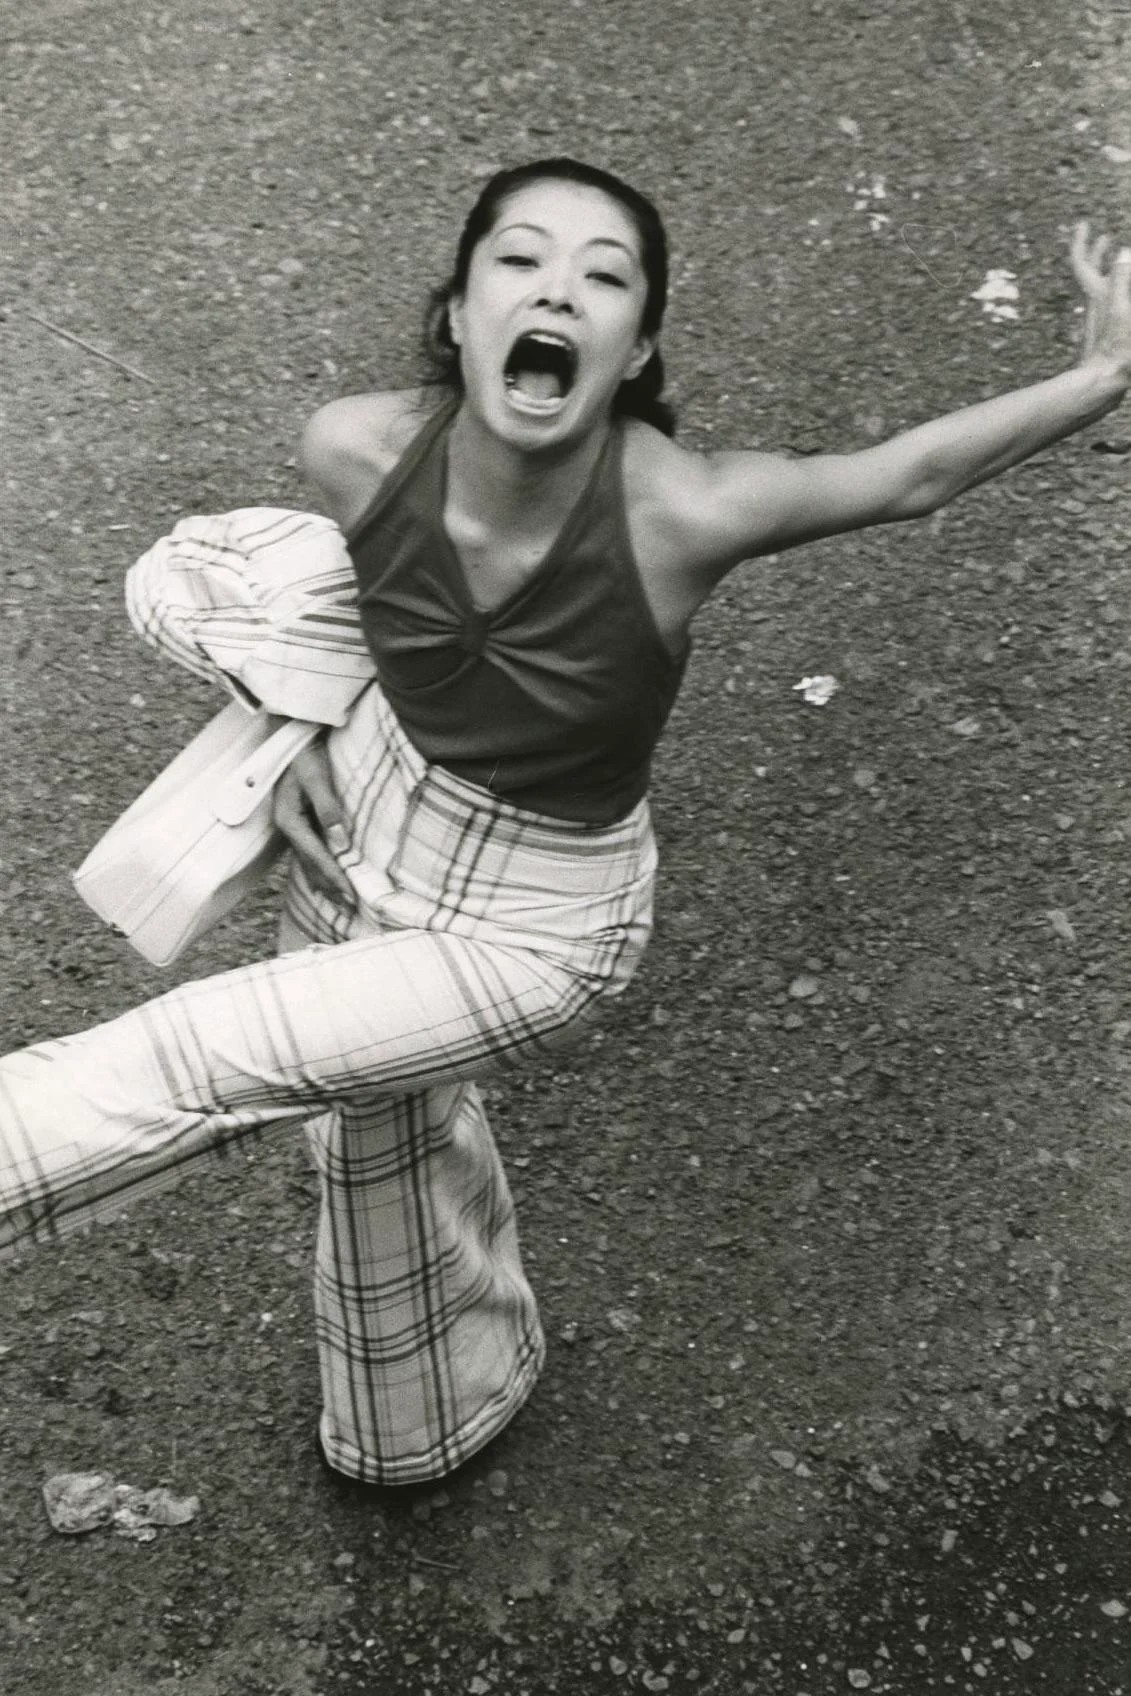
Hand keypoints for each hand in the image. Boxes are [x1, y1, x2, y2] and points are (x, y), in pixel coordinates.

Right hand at [272, 736, 354, 902]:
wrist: (293, 736)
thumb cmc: (306, 754)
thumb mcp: (317, 777)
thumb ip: (327, 807)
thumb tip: (340, 841)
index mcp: (289, 820)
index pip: (316, 856)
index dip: (334, 877)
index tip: (351, 895)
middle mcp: (287, 827)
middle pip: (310, 865)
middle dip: (330, 888)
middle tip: (350, 909)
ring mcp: (291, 826)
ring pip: (308, 863)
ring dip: (324, 883)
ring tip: (340, 903)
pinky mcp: (298, 821)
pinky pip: (309, 853)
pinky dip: (319, 869)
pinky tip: (326, 880)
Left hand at [1071, 221, 1130, 382]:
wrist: (1105, 383)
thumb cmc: (1114, 349)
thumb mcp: (1122, 311)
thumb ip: (1122, 281)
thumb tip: (1123, 251)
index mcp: (1098, 294)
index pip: (1082, 262)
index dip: (1081, 242)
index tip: (1084, 224)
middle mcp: (1095, 304)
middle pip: (1091, 273)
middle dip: (1097, 253)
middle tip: (1104, 238)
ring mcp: (1100, 318)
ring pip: (1101, 287)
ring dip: (1109, 269)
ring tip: (1118, 258)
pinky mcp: (1107, 332)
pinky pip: (1112, 302)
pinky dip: (1119, 290)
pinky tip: (1124, 293)